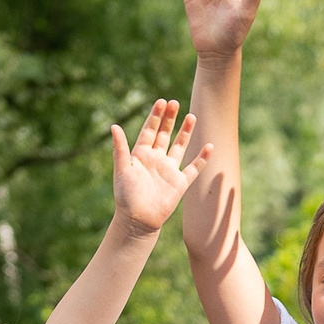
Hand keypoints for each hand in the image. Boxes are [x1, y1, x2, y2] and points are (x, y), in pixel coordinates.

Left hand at [111, 101, 204, 234]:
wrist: (138, 221)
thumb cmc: (125, 196)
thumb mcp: (122, 169)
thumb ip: (120, 148)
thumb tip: (114, 126)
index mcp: (141, 154)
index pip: (149, 130)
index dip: (156, 116)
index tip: (161, 102)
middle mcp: (156, 159)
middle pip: (165, 134)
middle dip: (170, 119)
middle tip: (175, 103)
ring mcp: (169, 170)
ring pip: (180, 146)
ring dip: (185, 132)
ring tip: (192, 116)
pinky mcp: (180, 183)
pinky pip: (193, 168)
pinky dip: (202, 158)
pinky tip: (209, 146)